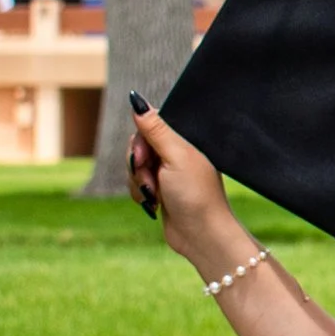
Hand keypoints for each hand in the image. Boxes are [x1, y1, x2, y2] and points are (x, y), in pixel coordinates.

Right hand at [127, 95, 247, 271]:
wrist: (200, 235)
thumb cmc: (195, 194)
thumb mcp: (175, 156)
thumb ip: (156, 129)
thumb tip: (137, 100)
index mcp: (186, 139)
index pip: (150, 124)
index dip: (140, 141)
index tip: (144, 156)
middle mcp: (176, 152)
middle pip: (138, 146)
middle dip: (138, 165)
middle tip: (151, 180)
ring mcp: (167, 171)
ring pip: (134, 166)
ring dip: (138, 182)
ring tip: (156, 196)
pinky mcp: (160, 189)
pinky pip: (136, 184)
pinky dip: (140, 194)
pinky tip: (154, 204)